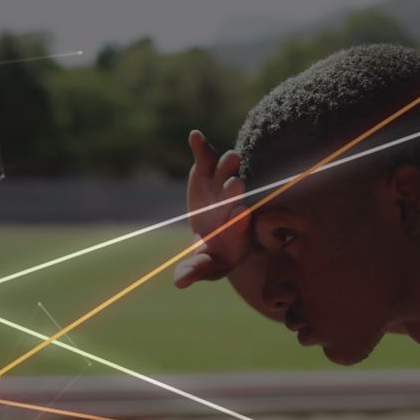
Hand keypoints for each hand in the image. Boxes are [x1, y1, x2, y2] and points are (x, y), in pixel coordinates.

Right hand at [173, 130, 252, 288]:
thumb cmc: (214, 256)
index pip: (240, 227)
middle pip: (236, 199)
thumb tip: (178, 282)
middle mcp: (232, 207)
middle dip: (235, 192)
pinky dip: (201, 148)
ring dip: (229, 166)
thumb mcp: (205, 266)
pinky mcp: (208, 174)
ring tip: (232, 157)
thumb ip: (195, 270)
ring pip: (227, 174)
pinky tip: (195, 136)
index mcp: (236, 233)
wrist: (218, 235)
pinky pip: (206, 159)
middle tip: (237, 185)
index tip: (240, 215)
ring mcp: (222, 188)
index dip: (239, 222)